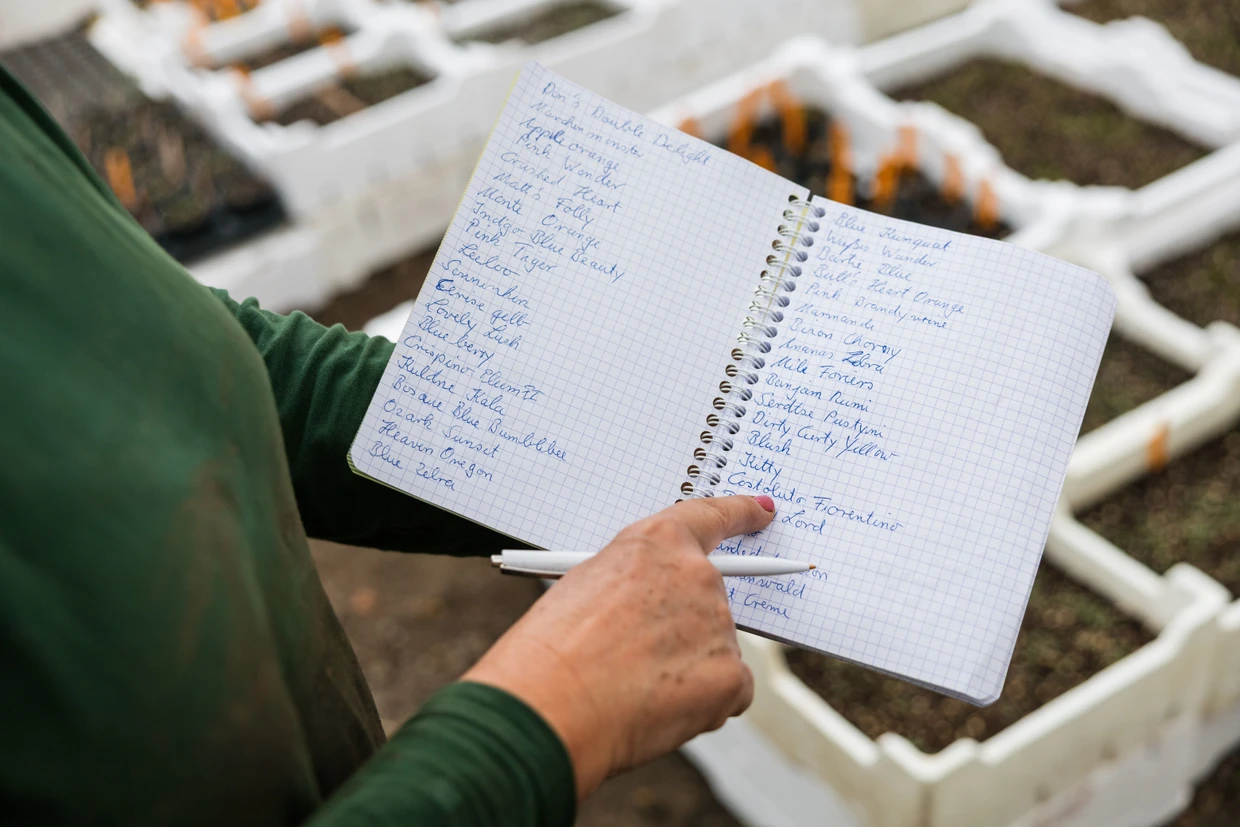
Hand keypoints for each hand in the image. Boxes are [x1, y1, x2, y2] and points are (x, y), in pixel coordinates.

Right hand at [462, 494, 775, 798]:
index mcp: (657, 543)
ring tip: (631, 686)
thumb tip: (656, 606)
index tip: (764, 511)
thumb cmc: (551, 650)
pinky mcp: (731, 676)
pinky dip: (701, 702)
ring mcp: (718, 625)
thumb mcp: (586, 586)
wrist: (550, 705)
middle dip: (682, 628)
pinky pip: (728, 689)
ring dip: (685, 668)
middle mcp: (697, 575)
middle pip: (708, 600)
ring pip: (713, 649)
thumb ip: (634, 583)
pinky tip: (657, 707)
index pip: (713, 516)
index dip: (742, 512)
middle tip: (637, 656)